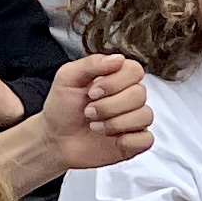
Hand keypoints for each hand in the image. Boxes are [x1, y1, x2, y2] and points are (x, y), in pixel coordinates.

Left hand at [42, 53, 150, 171]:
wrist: (54, 140)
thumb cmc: (62, 108)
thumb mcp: (67, 78)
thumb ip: (91, 63)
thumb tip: (118, 58)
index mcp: (116, 77)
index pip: (135, 71)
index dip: (115, 82)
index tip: (92, 92)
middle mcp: (128, 97)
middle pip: (140, 94)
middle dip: (109, 106)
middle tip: (88, 112)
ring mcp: (133, 120)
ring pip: (145, 116)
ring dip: (116, 123)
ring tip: (95, 127)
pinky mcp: (134, 141)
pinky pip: (147, 139)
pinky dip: (127, 140)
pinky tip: (110, 140)